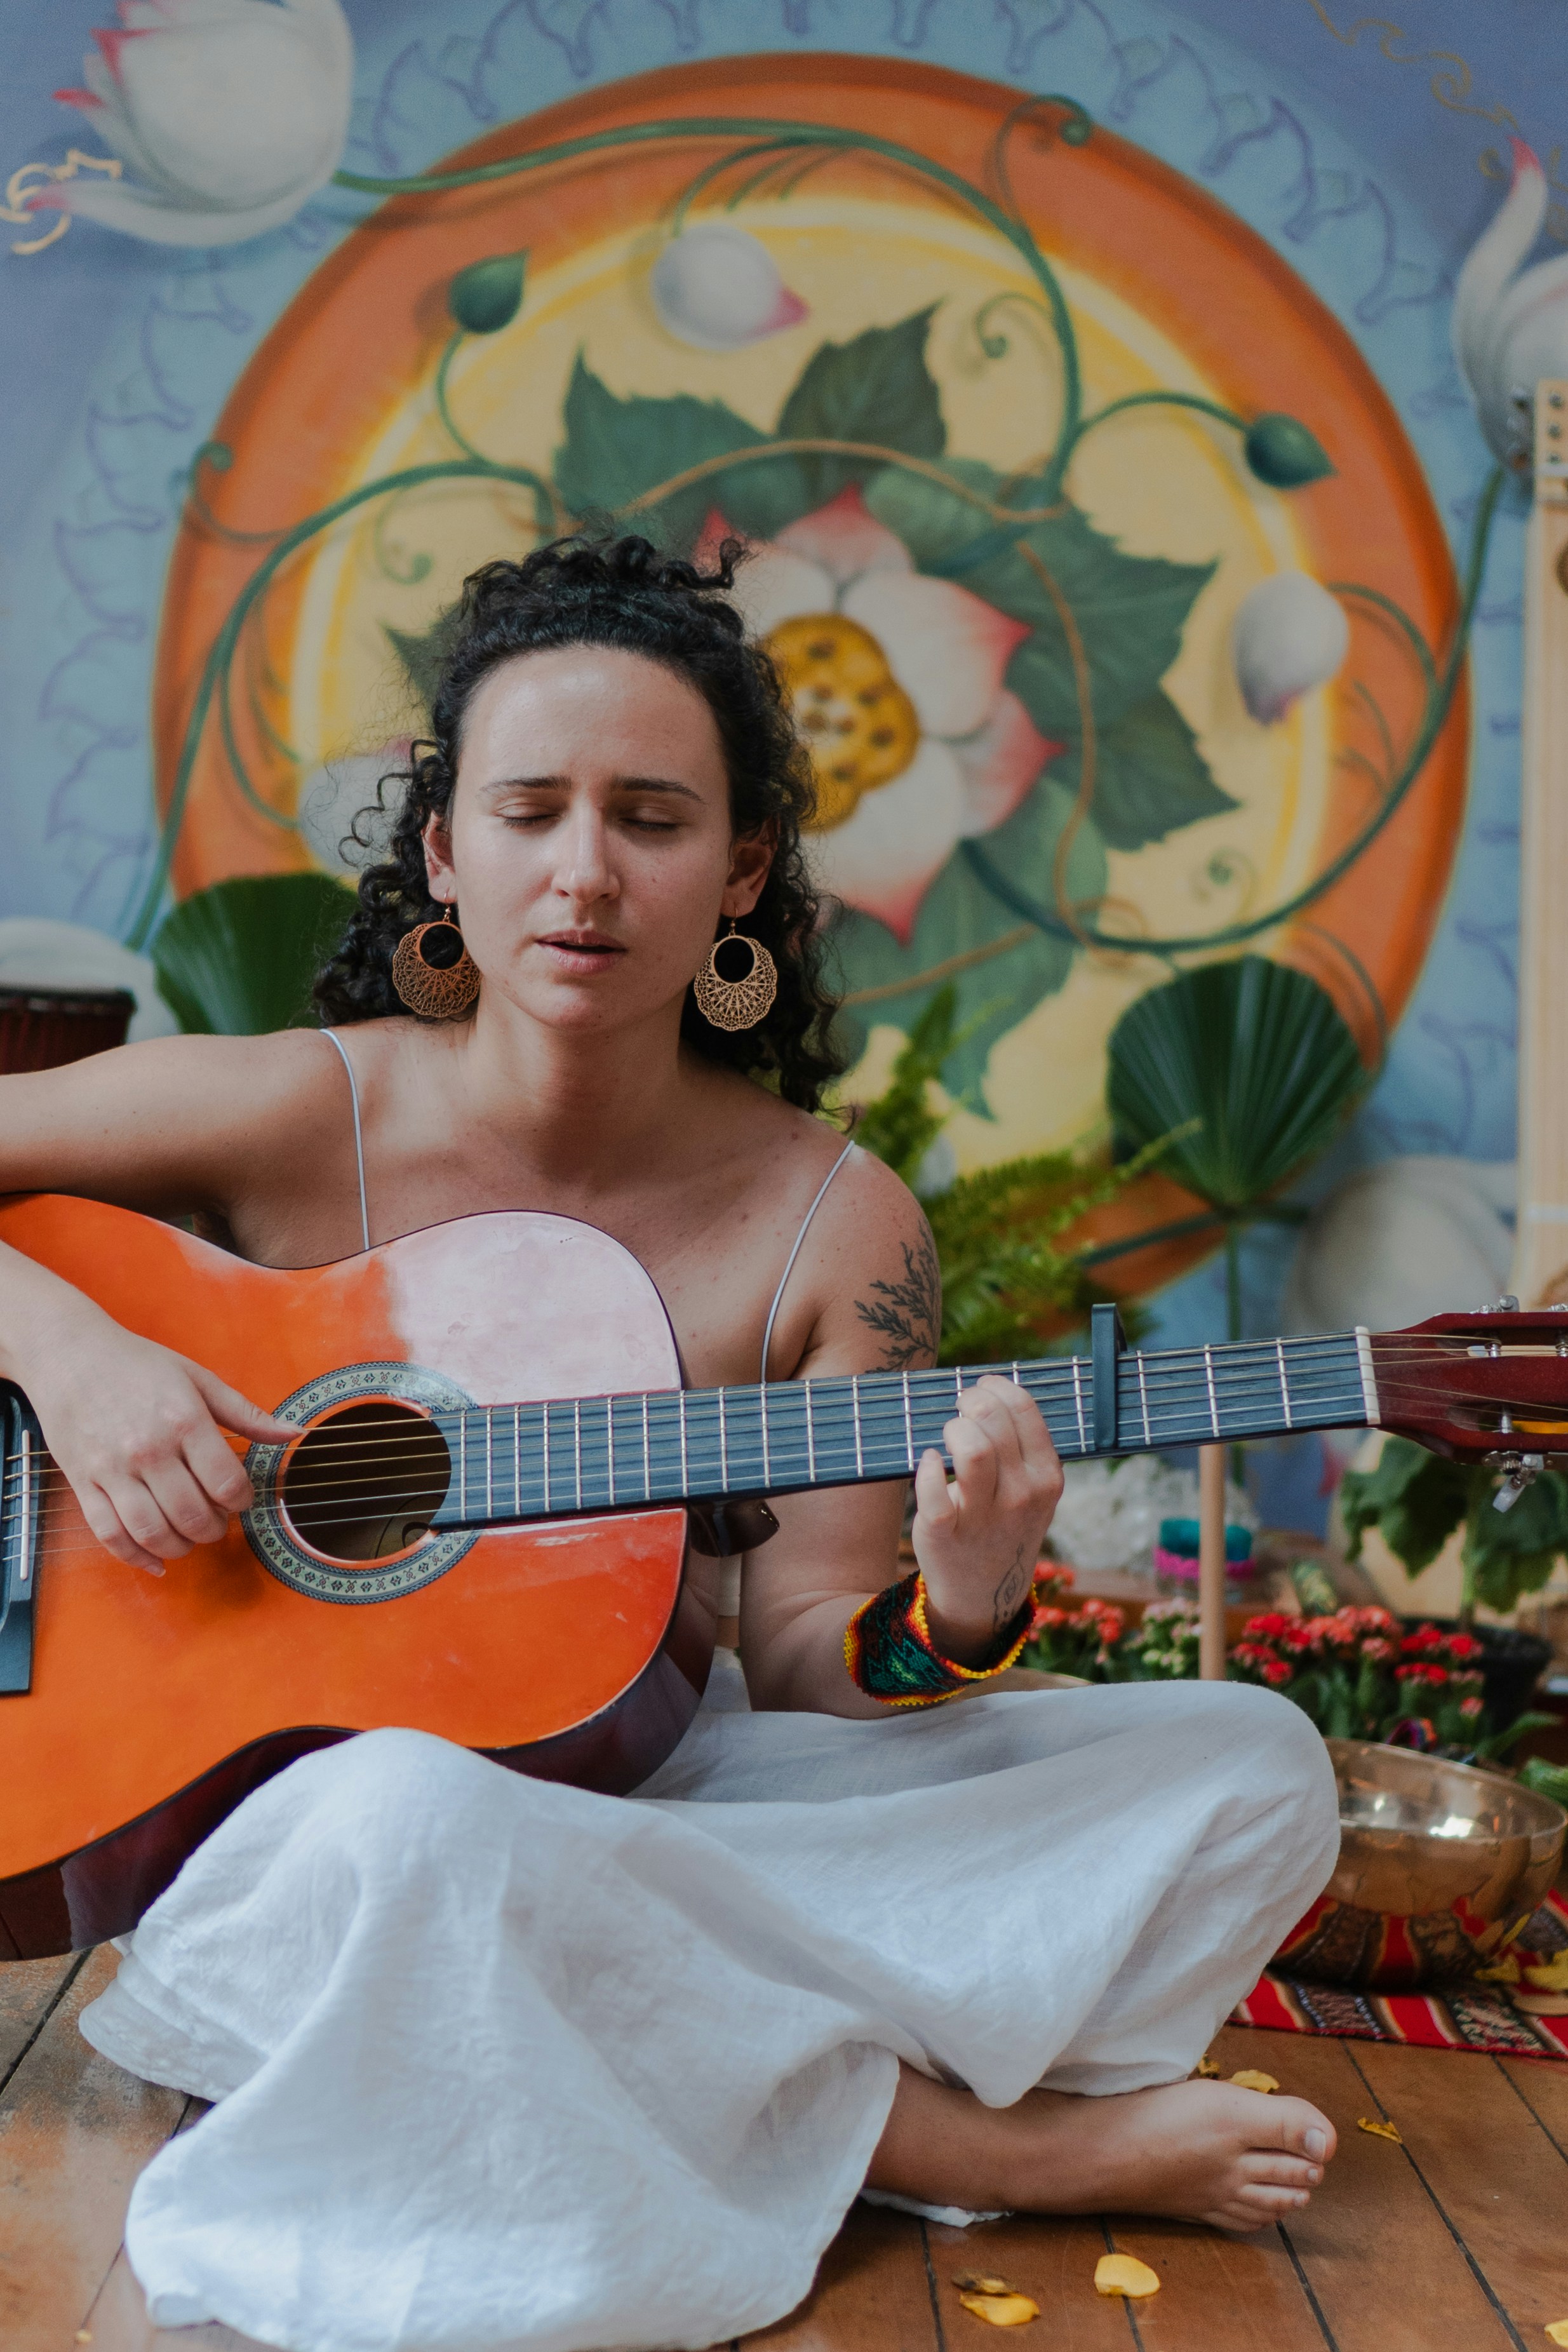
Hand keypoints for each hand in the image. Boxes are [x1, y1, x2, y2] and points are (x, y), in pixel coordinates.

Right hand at [25, 1302, 292, 1574]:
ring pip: (151, 1531)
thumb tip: (295, 1433)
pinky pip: (109, 1533)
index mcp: (184, 1421)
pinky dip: (134, 1556)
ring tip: (189, 1538)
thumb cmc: (138, 1365)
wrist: (69, 1355)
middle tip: (217, 1522)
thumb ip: (246, 1413)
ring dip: (180, 1547)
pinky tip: (154, 1561)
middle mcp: (148, 1449)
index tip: (240, 1498)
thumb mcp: (199, 1379)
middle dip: (214, 1529)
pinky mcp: (82, 1482)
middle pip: (192, 1515)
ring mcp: (112, 1469)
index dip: (242, 1501)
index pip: (226, 1483)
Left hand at [911, 1374, 1062, 1664]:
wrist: (983, 1591)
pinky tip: (929, 1462)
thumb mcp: (1032, 1489)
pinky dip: (926, 1465)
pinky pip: (932, 1487)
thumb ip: (1022, 1446)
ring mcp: (984, 1516)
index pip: (1024, 1410)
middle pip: (993, 1422)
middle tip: (960, 1408)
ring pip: (970, 1448)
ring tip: (949, 1435)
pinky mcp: (945, 1532)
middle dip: (970, 1401)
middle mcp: (1022, 1495)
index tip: (981, 1387)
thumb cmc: (1003, 1523)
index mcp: (1047, 1477)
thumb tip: (993, 1391)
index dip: (997, 1387)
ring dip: (953, 1429)